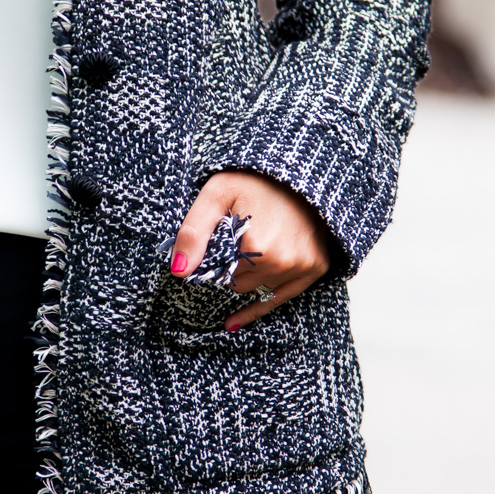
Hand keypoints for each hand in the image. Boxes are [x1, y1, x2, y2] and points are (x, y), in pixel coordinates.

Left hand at [169, 169, 331, 330]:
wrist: (301, 169)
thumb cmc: (255, 179)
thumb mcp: (216, 194)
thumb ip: (194, 232)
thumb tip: (178, 271)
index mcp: (256, 244)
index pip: (218, 270)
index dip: (213, 259)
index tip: (216, 244)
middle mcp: (282, 261)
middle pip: (237, 282)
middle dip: (230, 267)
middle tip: (236, 240)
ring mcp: (301, 266)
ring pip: (255, 288)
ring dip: (248, 276)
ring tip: (254, 246)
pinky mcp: (316, 268)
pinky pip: (278, 299)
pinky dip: (255, 310)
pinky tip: (231, 324)